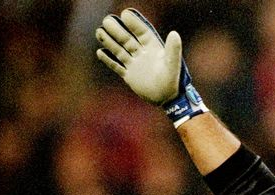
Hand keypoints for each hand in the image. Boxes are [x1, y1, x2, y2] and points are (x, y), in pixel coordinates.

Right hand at [95, 8, 206, 126]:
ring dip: (109, 42)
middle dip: (117, 30)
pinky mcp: (130, 76)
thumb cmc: (173, 81)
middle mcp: (142, 54)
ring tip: (99, 31)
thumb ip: (173, 50)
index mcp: (153, 48)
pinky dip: (109, 60)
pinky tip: (100, 52)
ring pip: (119, 50)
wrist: (168, 100)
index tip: (124, 14)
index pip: (141, 32)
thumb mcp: (173, 65)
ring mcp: (135, 65)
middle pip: (127, 39)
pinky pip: (117, 66)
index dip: (134, 23)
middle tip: (107, 20)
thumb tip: (174, 33)